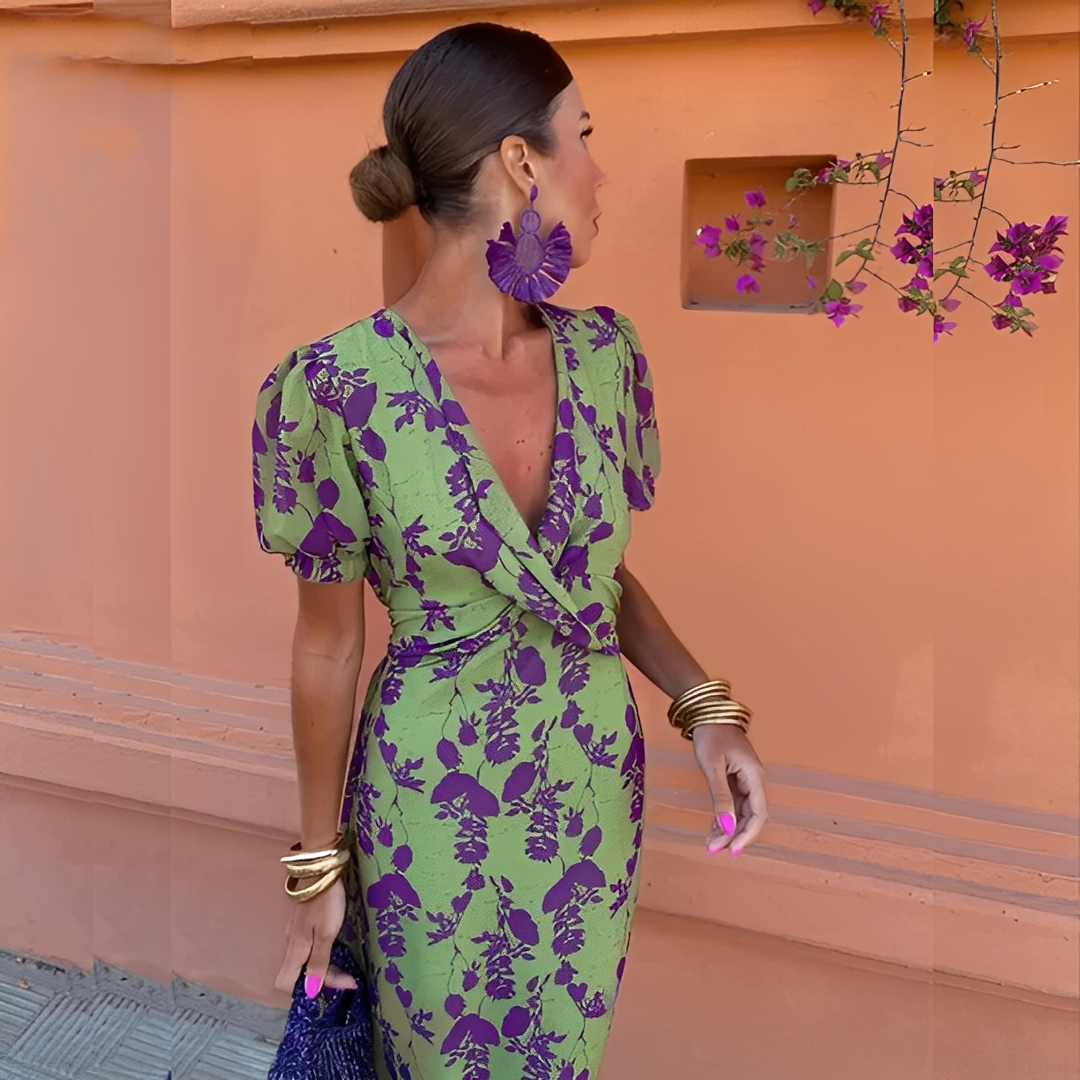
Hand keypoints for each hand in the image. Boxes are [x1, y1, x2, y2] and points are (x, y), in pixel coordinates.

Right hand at [274, 877, 357, 996]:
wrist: (321, 868)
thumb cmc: (325, 901)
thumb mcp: (326, 934)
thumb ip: (319, 962)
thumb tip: (309, 992)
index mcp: (295, 949)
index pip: (286, 983)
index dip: (306, 991)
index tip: (334, 988)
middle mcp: (291, 942)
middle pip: (298, 974)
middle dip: (321, 981)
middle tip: (348, 980)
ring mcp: (296, 931)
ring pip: (305, 960)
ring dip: (324, 969)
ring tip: (346, 969)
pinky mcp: (303, 921)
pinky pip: (309, 947)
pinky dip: (322, 954)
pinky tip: (336, 949)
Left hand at [691, 724, 767, 856]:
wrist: (708, 713)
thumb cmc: (712, 734)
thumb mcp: (713, 767)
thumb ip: (720, 798)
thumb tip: (726, 827)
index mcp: (755, 777)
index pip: (758, 814)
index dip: (747, 835)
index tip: (732, 850)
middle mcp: (754, 781)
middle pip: (750, 817)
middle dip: (734, 835)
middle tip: (714, 850)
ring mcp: (744, 781)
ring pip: (740, 813)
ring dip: (728, 829)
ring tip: (711, 844)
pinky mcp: (734, 780)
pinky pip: (732, 805)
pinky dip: (724, 818)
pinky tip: (713, 829)